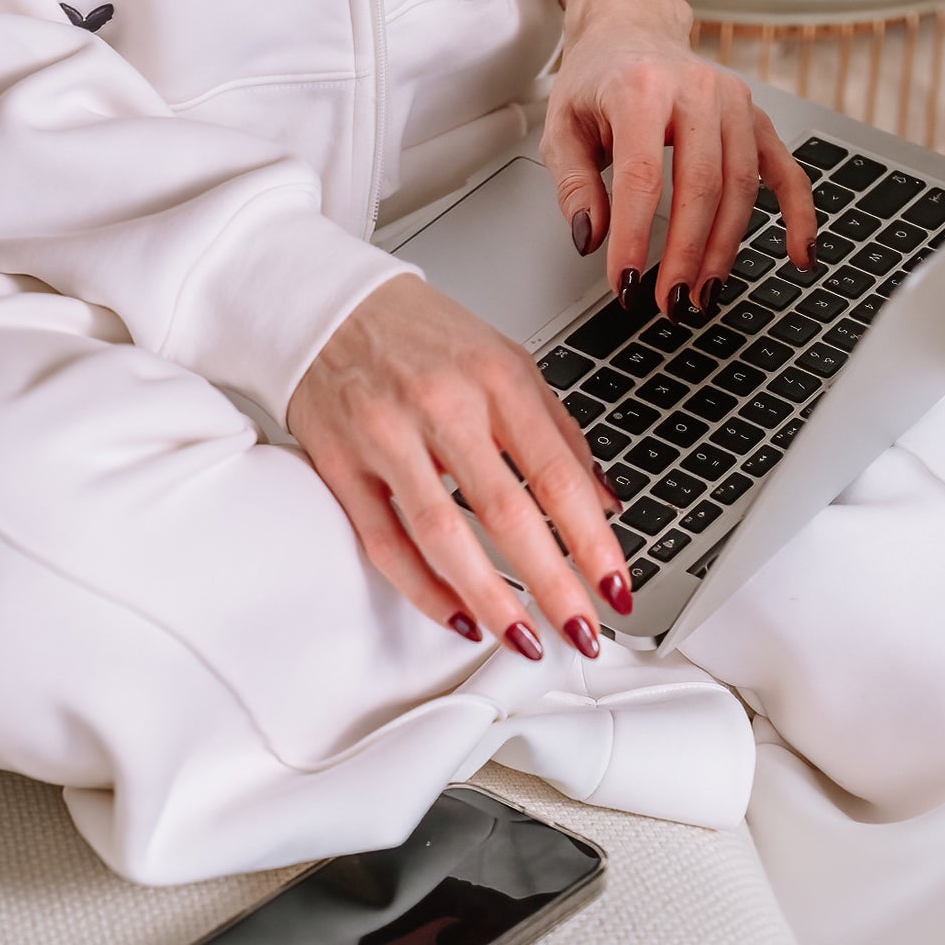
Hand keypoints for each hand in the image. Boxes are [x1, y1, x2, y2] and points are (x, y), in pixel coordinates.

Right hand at [286, 277, 632, 656]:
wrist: (329, 305)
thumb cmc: (421, 335)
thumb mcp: (507, 363)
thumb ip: (558, 433)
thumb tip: (605, 503)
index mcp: (497, 379)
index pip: (558, 475)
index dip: (593, 541)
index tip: (616, 587)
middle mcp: (442, 406)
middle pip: (507, 514)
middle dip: (554, 586)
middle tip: (582, 632)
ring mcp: (386, 436)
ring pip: (443, 536)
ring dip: (490, 601)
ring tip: (523, 639)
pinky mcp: (340, 463)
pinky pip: (385, 543)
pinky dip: (423, 589)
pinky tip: (457, 615)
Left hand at [542, 14, 816, 317]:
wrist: (632, 30)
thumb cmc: (597, 79)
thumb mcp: (561, 127)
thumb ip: (573, 186)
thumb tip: (590, 240)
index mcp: (641, 88)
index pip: (642, 176)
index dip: (634, 237)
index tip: (625, 283)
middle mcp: (696, 90)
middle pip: (701, 186)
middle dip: (686, 254)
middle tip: (669, 301)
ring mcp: (735, 103)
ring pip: (741, 188)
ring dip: (724, 249)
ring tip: (703, 293)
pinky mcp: (756, 118)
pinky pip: (785, 171)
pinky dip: (797, 216)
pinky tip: (797, 256)